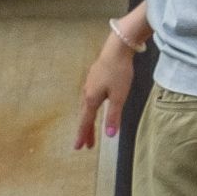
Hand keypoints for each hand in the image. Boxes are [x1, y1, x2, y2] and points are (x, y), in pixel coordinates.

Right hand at [73, 17, 146, 149]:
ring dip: (88, 119)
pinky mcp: (94, 77)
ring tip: (90, 129)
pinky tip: (94, 106)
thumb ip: (113, 116)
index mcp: (91, 99)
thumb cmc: (119, 72)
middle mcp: (87, 92)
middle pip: (85, 115)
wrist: (117, 48)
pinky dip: (90, 108)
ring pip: (86, 106)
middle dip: (86, 130)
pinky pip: (89, 97)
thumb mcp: (119, 97)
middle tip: (85, 144)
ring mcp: (89, 84)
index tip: (78, 147)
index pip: (86, 122)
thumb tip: (109, 135)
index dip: (83, 135)